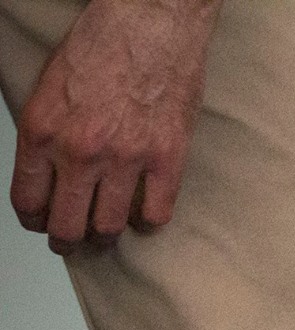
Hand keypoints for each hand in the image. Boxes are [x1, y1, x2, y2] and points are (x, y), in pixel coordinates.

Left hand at [10, 0, 220, 253]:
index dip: (33, 220)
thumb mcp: (50, 87)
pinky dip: (148, 221)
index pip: (28, 199)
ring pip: (109, 226)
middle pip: (68, 224)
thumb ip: (47, 132)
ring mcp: (126, 158)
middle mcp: (81, 150)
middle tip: (71, 242)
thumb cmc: (102, 44)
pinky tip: (144, 213)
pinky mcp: (167, 158)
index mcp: (43, 129)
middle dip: (66, 240)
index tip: (40, 223)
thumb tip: (50, 169)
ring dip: (105, 236)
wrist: (151, 23)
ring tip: (106, 234)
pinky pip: (156, 213)